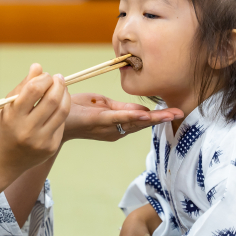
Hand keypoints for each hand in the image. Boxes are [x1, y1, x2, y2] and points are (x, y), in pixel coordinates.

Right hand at [0, 64, 71, 174]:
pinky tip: (56, 108)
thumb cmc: (4, 127)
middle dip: (59, 84)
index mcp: (13, 116)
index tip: (46, 76)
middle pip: (53, 99)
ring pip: (62, 111)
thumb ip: (24, 86)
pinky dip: (61, 111)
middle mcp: (28, 130)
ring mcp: (41, 140)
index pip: (34, 89)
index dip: (44, 78)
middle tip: (58, 78)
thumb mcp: (7, 106)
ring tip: (62, 90)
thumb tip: (38, 66)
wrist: (2, 160)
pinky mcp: (51, 147)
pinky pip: (61, 124)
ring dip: (65, 95)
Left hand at [63, 93, 182, 141]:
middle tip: (180, 114)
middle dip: (161, 118)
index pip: (141, 119)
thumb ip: (122, 108)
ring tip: (169, 115)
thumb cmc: (78, 109)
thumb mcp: (103, 105)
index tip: (175, 112)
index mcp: (118, 124)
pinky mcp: (98, 121)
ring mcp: (108, 126)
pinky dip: (131, 116)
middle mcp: (116, 130)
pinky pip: (118, 118)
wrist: (55, 116)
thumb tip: (143, 109)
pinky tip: (144, 115)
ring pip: (134, 122)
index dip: (158, 115)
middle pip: (142, 122)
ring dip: (152, 118)